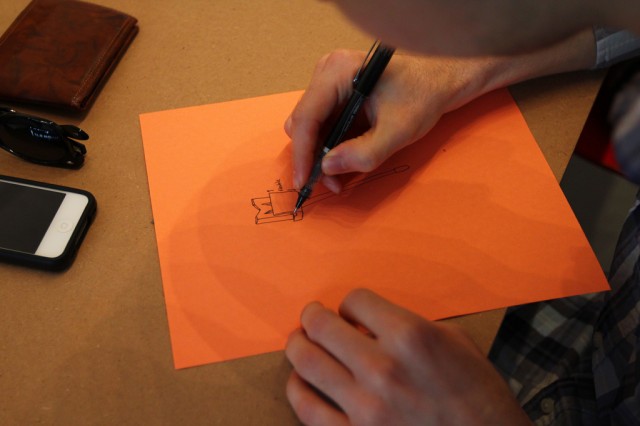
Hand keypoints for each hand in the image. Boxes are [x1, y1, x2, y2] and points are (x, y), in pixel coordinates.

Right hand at [285, 50, 499, 192]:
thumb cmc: (423, 96)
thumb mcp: (398, 131)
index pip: (306, 117)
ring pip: (311, 127)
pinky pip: (324, 124)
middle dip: (313, 157)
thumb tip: (328, 168)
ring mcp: (330, 81)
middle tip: (332, 183)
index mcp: (338, 72)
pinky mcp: (336, 93)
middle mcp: (328, 72)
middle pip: (303, 123)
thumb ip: (364, 154)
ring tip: (341, 177)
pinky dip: (331, 146)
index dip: (302, 154)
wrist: (441, 80)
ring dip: (322, 155)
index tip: (304, 182)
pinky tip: (346, 161)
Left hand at [285, 289, 530, 424]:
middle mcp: (382, 367)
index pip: (355, 300)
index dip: (351, 304)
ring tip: (300, 342)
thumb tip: (373, 322)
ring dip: (298, 345)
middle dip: (313, 316)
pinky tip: (301, 381)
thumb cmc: (479, 395)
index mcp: (410, 336)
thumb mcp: (456, 342)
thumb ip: (410, 324)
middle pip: (321, 326)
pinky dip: (297, 389)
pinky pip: (307, 408)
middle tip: (312, 316)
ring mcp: (365, 406)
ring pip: (306, 362)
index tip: (352, 313)